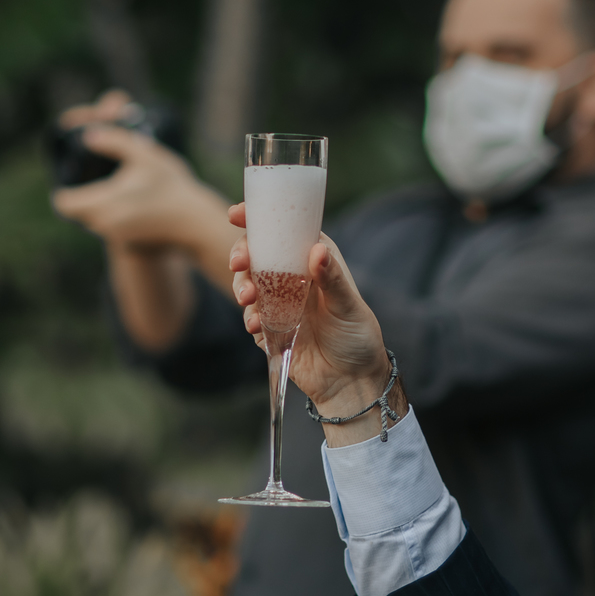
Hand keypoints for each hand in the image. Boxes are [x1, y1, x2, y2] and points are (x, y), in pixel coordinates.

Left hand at [50, 91, 227, 263]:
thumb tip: (89, 135)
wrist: (197, 223)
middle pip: (77, 210)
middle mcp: (104, 225)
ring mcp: (116, 237)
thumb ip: (114, 141)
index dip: (66, 188)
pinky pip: (110, 226)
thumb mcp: (145, 156)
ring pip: (94, 218)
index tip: (79, 175)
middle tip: (100, 174)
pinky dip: (114, 213)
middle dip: (84, 193)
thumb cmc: (173, 188)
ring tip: (117, 184)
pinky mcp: (129, 243)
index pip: (63, 202)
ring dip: (99, 203)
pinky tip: (132, 198)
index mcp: (102, 204)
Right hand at [228, 206, 402, 439]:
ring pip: (248, 284)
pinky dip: (249, 318)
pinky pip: (251, 316)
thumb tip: (316, 251)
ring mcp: (278, 302)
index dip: (259, 218)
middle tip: (239, 263)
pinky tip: (257, 325)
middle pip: (258, 255)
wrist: (350, 381)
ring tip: (248, 298)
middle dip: (241, 255)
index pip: (284, 230)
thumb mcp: (348, 305)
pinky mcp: (269, 327)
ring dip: (241, 287)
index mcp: (313, 260)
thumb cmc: (357, 336)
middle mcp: (293, 277)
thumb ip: (331, 278)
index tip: (237, 214)